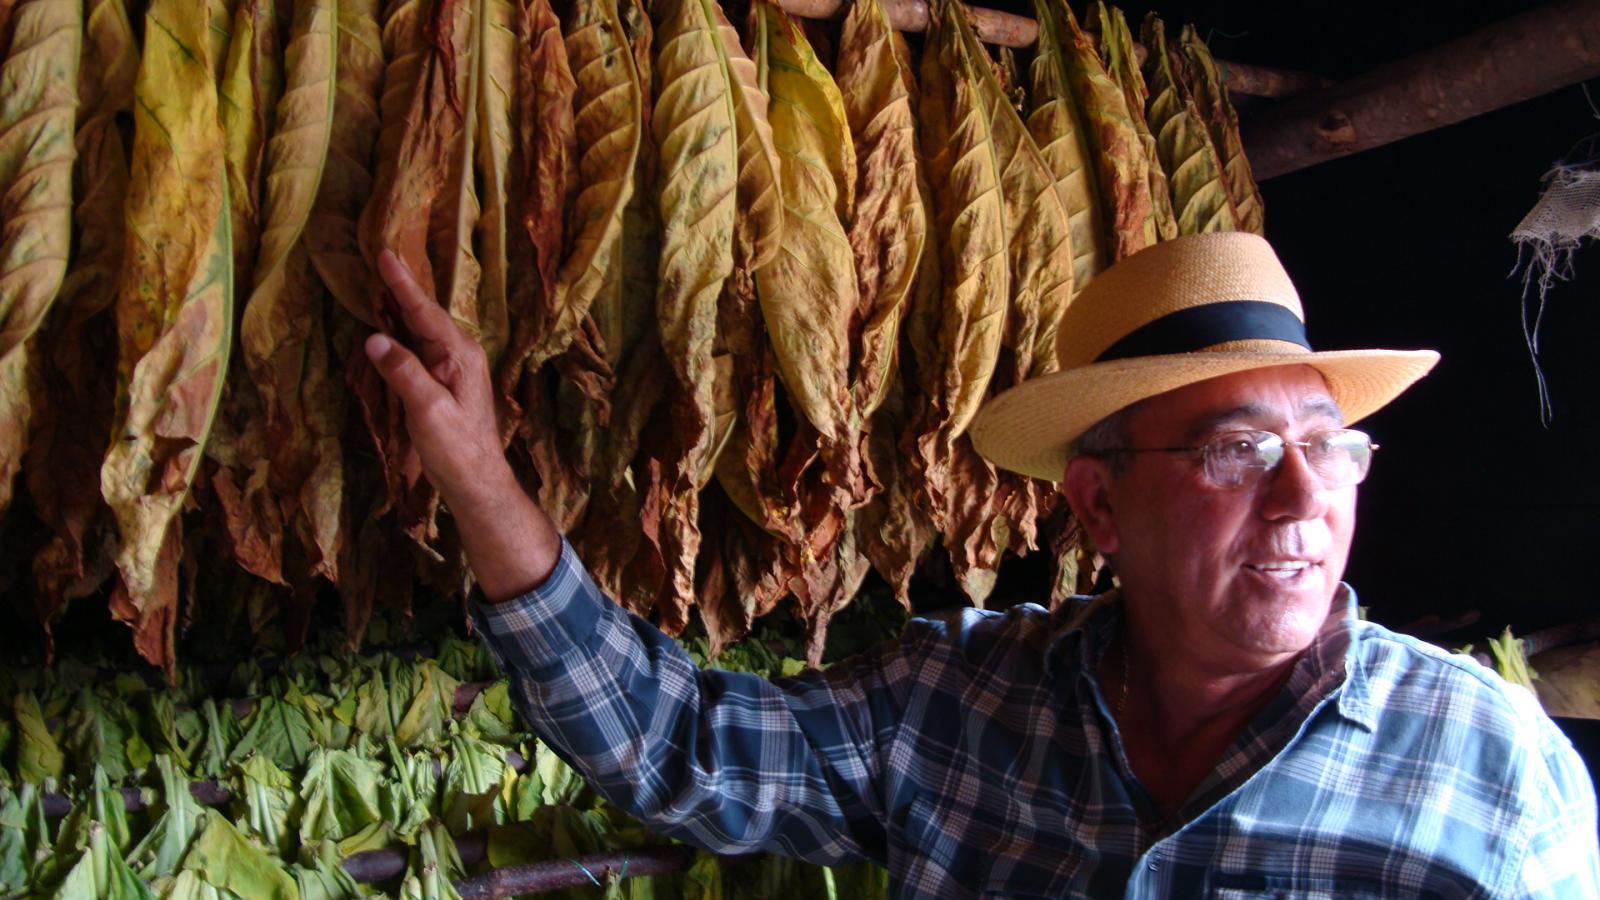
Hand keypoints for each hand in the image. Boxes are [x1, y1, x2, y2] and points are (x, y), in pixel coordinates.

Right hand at [365, 250, 559, 599]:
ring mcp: (455, 368)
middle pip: (426, 313)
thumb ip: (403, 372)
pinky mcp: (447, 383)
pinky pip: (421, 346)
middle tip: (382, 256)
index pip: (424, 311)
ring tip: (383, 282)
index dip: (402, 283)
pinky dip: (404, 331)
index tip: (384, 253)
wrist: (477, 480)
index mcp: (459, 354)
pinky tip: (393, 327)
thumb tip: (375, 338)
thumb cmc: (455, 448)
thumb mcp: (427, 410)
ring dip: (403, 307)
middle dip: (403, 287)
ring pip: (424, 329)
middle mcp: (460, 354)